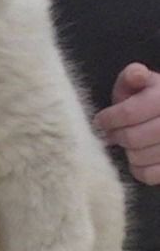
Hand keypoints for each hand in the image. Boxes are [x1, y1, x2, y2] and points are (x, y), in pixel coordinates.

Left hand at [94, 62, 159, 185]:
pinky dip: (138, 169)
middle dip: (116, 136)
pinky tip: (138, 158)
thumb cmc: (151, 98)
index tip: (99, 121)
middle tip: (111, 134)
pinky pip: (149, 175)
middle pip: (133, 138)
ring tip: (126, 143)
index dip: (109, 119)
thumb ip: (134, 76)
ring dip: (127, 152)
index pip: (130, 112)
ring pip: (140, 157)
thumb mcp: (142, 82)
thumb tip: (136, 74)